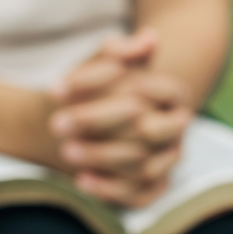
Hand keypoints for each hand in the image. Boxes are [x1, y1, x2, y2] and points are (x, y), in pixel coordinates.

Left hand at [48, 29, 193, 207]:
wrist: (81, 127)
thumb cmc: (92, 92)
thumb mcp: (99, 66)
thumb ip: (116, 54)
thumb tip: (148, 38)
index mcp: (172, 92)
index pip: (143, 87)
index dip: (97, 85)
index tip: (55, 87)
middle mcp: (177, 126)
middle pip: (145, 127)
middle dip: (98, 124)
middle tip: (55, 123)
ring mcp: (169, 158)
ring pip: (142, 163)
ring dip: (101, 157)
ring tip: (65, 150)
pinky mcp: (156, 185)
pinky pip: (141, 194)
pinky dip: (111, 190)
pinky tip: (81, 181)